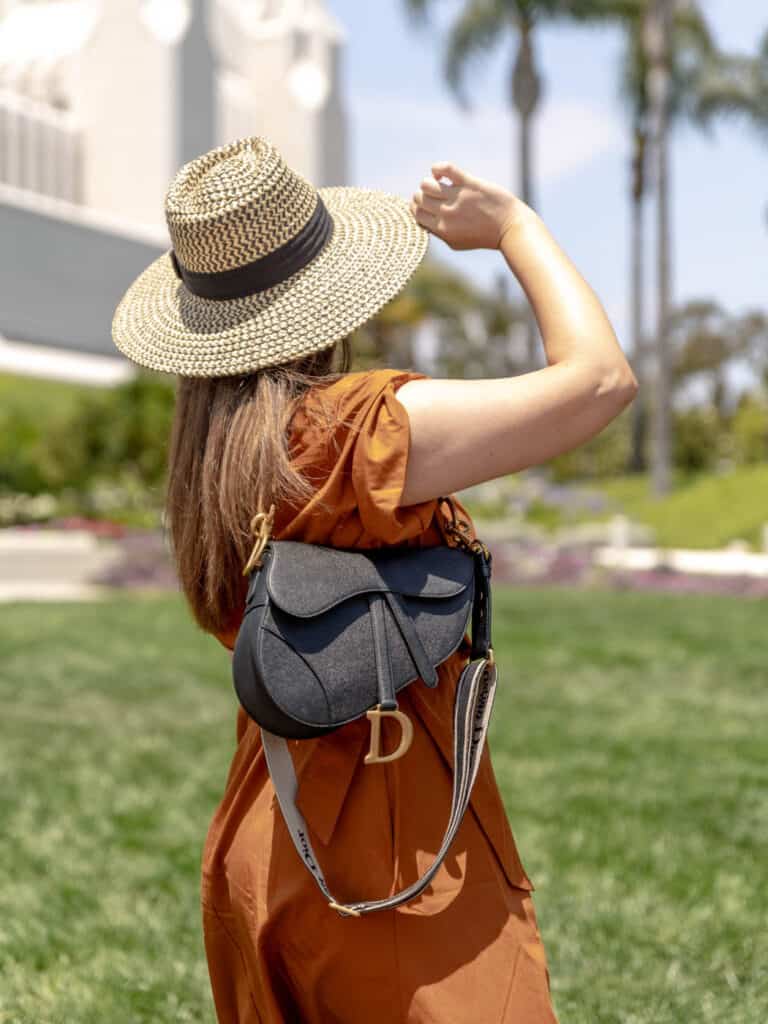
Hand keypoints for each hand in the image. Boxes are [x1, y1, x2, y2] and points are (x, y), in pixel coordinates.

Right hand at [409, 162, 526, 251]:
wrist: (510, 228)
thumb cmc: (483, 236)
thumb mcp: (456, 243)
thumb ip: (438, 233)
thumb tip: (423, 220)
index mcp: (442, 229)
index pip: (416, 213)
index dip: (417, 207)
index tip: (426, 204)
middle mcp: (446, 214)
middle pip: (418, 197)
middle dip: (423, 195)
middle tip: (436, 196)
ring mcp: (458, 198)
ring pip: (426, 184)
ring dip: (430, 182)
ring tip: (441, 185)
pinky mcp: (469, 184)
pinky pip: (445, 169)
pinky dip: (438, 168)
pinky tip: (443, 174)